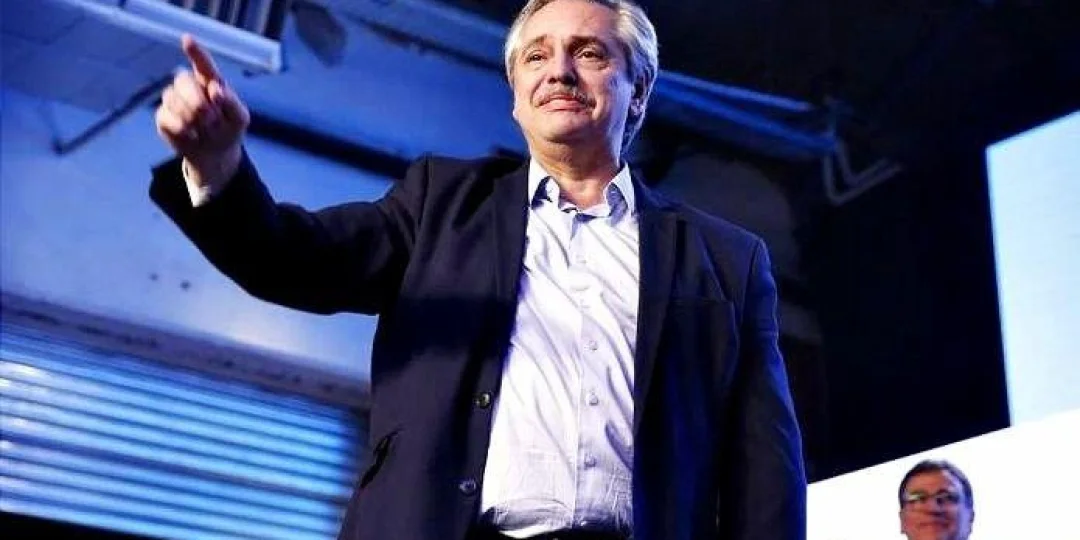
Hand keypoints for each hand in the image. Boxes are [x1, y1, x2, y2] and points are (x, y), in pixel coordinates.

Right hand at [155, 34, 249, 186]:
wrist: (215, 154)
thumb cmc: (229, 130)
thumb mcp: (239, 119)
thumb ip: (232, 102)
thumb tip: (215, 89)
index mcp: (210, 81)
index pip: (202, 63)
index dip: (195, 52)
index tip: (187, 39)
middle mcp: (190, 86)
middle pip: (183, 80)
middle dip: (196, 100)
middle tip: (211, 118)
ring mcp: (174, 100)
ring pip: (173, 99)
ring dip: (191, 118)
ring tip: (205, 129)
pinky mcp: (164, 116)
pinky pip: (166, 117)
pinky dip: (181, 128)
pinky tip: (192, 135)